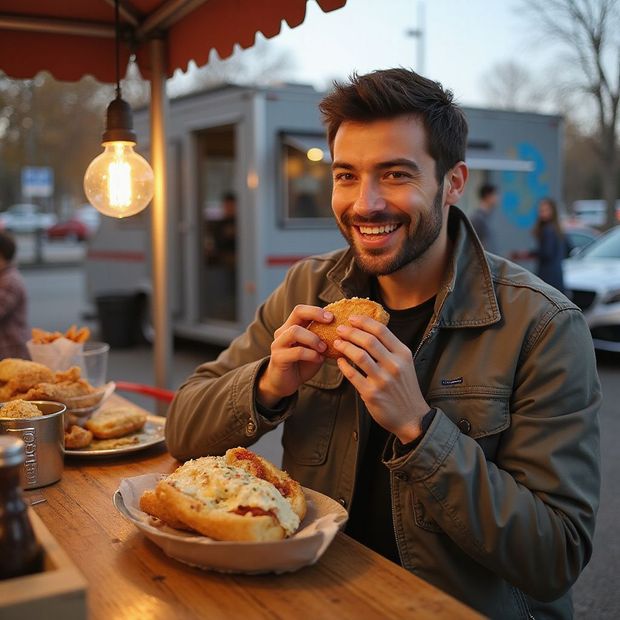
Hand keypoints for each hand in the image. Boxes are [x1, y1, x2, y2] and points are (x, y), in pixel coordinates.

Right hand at [257, 305, 332, 407]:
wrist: (285, 383)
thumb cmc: (302, 364)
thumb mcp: (315, 349)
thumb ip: (322, 338)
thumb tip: (345, 331)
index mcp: (291, 326)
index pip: (301, 310)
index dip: (317, 310)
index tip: (332, 317)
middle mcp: (283, 332)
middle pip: (297, 312)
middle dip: (315, 314)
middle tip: (330, 322)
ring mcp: (279, 344)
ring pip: (295, 331)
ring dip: (313, 338)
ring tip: (324, 348)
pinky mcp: (278, 358)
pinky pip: (296, 351)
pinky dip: (311, 354)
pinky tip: (319, 359)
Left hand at [333, 315, 429, 442]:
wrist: (412, 417)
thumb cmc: (405, 389)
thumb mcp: (405, 364)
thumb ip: (390, 349)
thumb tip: (368, 332)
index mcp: (403, 354)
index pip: (382, 331)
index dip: (364, 322)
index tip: (352, 318)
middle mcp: (394, 365)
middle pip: (368, 341)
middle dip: (351, 332)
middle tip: (340, 328)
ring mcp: (383, 380)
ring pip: (359, 356)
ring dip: (345, 346)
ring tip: (337, 342)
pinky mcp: (371, 393)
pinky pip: (352, 374)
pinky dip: (343, 365)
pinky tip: (339, 361)